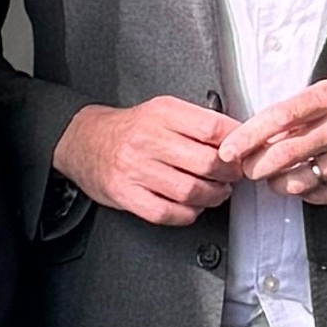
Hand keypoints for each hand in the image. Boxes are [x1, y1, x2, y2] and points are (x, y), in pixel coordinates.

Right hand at [51, 98, 236, 225]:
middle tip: (231, 176)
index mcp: (161, 113)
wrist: (85, 141)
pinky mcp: (125, 194)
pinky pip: (166, 212)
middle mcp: (146, 139)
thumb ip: (197, 123)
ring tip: (215, 192)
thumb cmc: (130, 129)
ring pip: (190, 191)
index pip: (212, 128)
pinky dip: (187, 214)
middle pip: (205, 162)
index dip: (235, 144)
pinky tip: (191, 206)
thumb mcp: (162, 112)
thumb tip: (238, 140)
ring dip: (212, 197)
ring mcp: (134, 168)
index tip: (241, 152)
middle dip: (228, 174)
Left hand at [216, 79, 326, 204]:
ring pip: (301, 180)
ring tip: (274, 178)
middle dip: (257, 166)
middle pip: (287, 153)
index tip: (228, 150)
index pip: (280, 117)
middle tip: (246, 170)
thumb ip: (293, 113)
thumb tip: (249, 138)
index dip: (248, 136)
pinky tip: (304, 183)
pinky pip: (322, 195)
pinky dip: (305, 193)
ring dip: (278, 183)